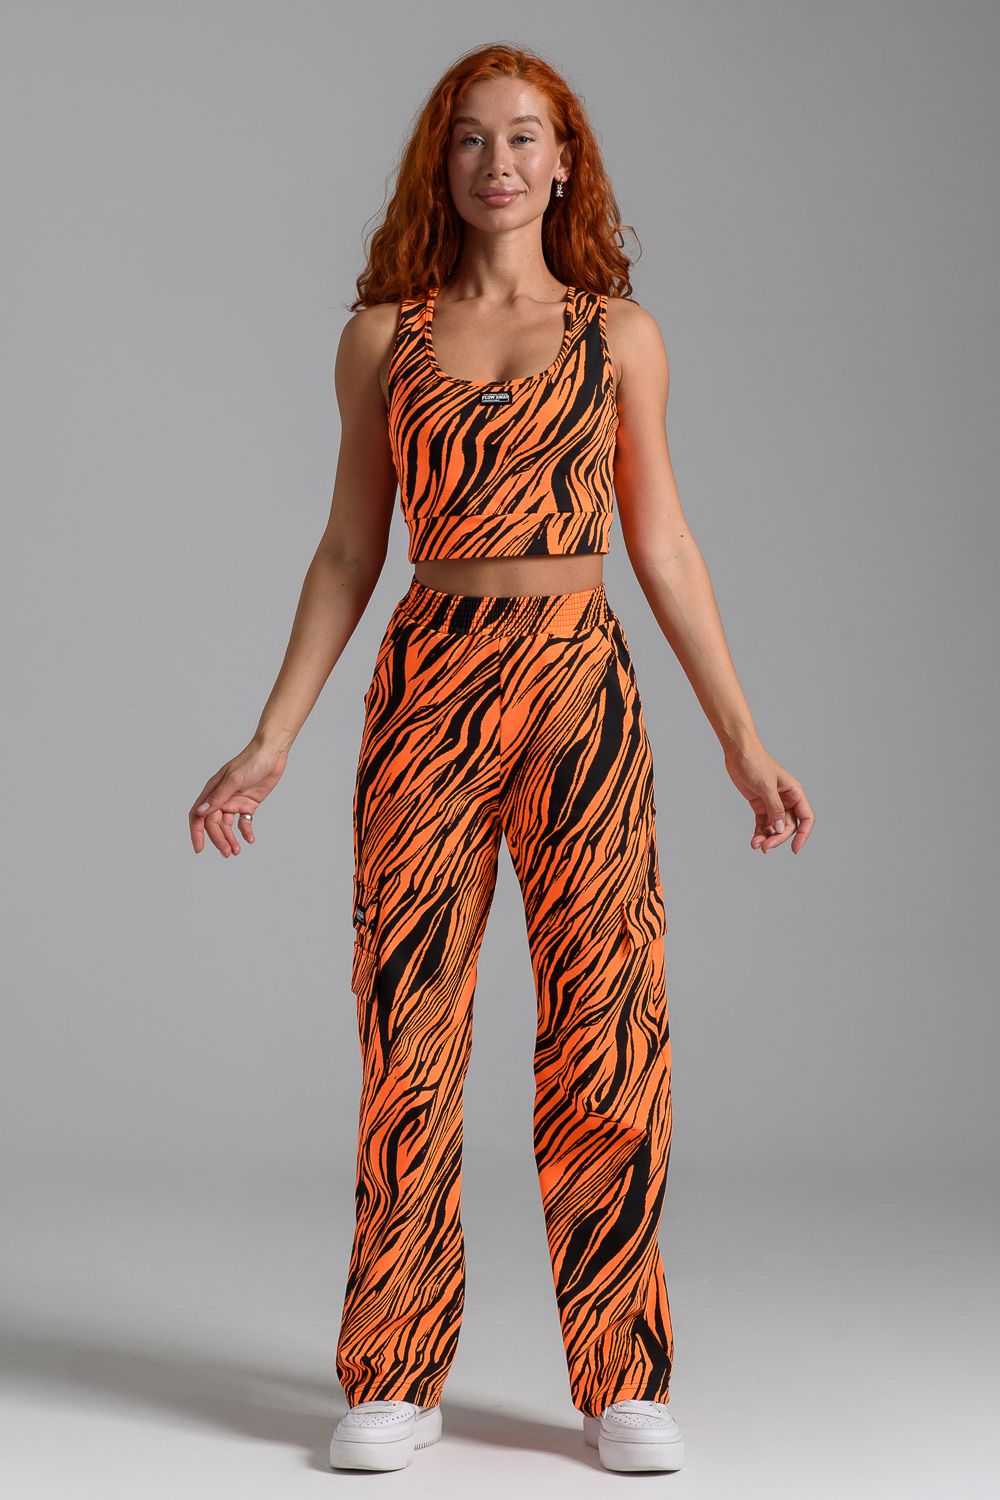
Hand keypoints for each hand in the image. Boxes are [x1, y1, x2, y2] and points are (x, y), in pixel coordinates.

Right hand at [188, 737, 288, 857]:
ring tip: (236, 851)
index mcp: (212, 791)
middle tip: (228, 852)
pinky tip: (249, 839)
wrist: (272, 753)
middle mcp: (221, 798)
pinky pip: (244, 822)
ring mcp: (235, 802)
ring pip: (227, 826)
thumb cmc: (250, 761)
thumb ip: (218, 797)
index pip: (198, 815)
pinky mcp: (249, 804)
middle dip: (219, 839)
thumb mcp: (233, 779)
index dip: (196, 832)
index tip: (200, 848)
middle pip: (214, 824)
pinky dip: (245, 831)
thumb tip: (201, 812)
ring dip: (230, 838)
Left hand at [723, 740, 813, 854]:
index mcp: (795, 792)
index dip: (803, 835)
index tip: (795, 849)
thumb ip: (775, 808)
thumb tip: (781, 828)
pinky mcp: (760, 804)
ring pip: (775, 827)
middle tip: (765, 847)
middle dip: (778, 838)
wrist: (738, 752)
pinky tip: (753, 841)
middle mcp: (786, 799)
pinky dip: (759, 833)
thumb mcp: (766, 786)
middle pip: (788, 826)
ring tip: (756, 845)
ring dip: (768, 838)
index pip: (806, 818)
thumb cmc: (755, 763)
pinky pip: (763, 823)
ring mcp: (773, 803)